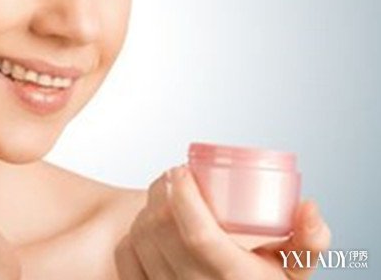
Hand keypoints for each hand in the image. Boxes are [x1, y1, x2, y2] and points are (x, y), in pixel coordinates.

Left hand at [115, 164, 330, 279]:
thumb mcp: (293, 268)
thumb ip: (310, 240)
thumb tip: (308, 205)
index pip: (198, 236)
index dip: (184, 197)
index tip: (181, 170)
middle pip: (162, 232)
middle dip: (160, 192)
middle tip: (171, 175)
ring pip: (141, 241)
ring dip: (146, 207)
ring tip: (161, 192)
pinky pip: (126, 258)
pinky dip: (133, 231)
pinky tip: (146, 221)